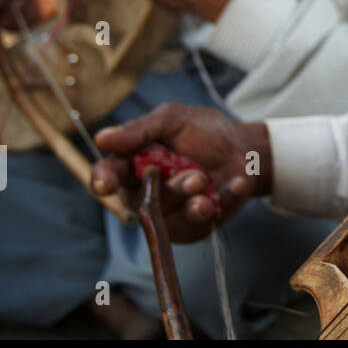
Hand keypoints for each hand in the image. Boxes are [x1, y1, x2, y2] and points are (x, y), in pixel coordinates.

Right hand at [91, 102, 271, 241]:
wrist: (245, 150)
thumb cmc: (205, 132)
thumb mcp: (174, 120)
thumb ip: (140, 130)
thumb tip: (102, 139)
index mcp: (134, 163)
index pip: (110, 174)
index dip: (103, 180)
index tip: (105, 185)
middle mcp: (146, 191)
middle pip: (142, 202)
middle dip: (171, 190)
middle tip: (196, 176)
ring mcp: (169, 213)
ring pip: (168, 220)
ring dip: (193, 201)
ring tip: (210, 180)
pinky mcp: (191, 227)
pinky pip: (197, 227)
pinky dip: (220, 203)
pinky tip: (234, 185)